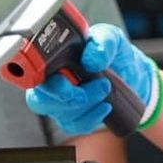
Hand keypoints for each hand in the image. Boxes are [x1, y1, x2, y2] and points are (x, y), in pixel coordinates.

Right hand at [23, 24, 159, 137]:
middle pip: (40, 101)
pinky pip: (76, 125)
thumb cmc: (111, 52)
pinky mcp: (73, 117)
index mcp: (52, 60)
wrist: (128, 71)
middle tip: (97, 85)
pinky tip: (105, 105)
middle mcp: (51, 82)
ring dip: (87, 105)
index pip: (33, 75)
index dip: (45, 81)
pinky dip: (93, 117)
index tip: (65, 80)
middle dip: (68, 98)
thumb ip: (102, 42)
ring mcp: (61, 102)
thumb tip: (90, 61)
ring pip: (61, 115)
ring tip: (105, 88)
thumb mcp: (111, 37)